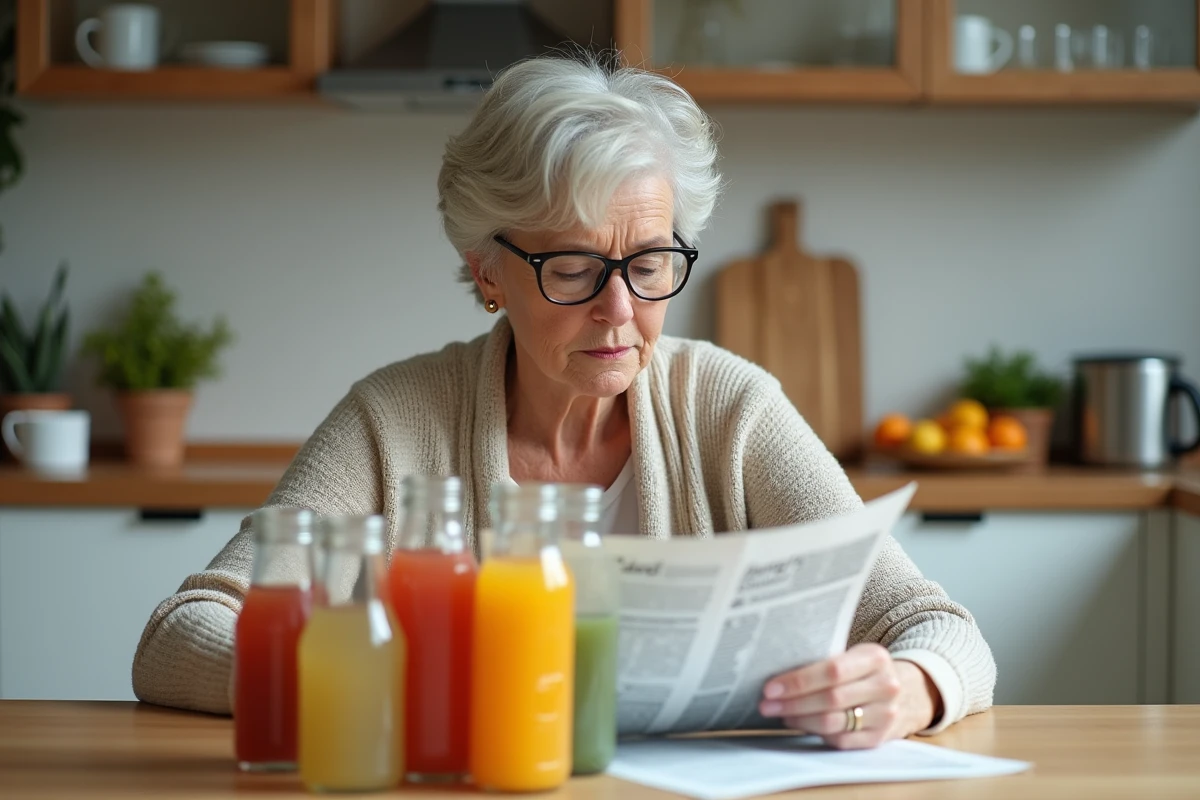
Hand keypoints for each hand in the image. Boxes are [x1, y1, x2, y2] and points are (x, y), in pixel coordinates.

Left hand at [758, 643, 941, 749]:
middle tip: (766, 704)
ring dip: (799, 719)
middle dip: (792, 702)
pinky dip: (815, 733)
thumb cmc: (863, 671)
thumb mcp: (853, 655)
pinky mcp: (880, 738)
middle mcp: (885, 686)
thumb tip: (776, 671)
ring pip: (833, 722)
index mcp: (875, 657)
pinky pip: (840, 740)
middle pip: (830, 698)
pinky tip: (800, 723)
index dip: (799, 681)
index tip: (771, 687)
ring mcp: (886, 714)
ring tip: (779, 713)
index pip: (832, 670)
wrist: (905, 693)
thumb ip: (823, 660)